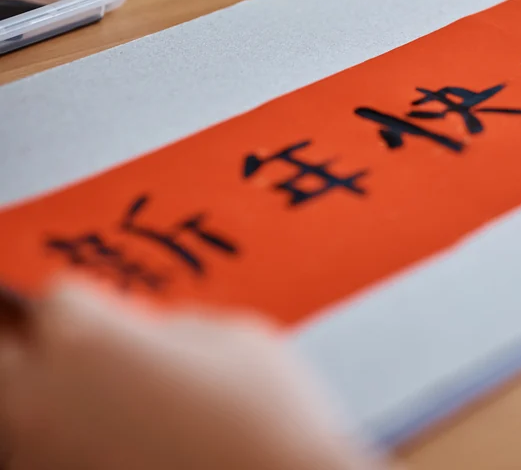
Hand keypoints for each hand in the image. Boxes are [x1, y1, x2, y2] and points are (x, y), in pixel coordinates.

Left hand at [0, 280, 381, 469]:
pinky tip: (122, 446)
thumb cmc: (264, 418)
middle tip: (94, 355)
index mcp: (84, 338)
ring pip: (19, 410)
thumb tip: (147, 336)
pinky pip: (47, 456)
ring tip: (114, 408)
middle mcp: (43, 396)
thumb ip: (170, 326)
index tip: (120, 313)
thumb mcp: (232, 336)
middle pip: (9, 352)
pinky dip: (73, 447)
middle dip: (47, 347)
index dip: (96, 301)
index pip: (57, 295)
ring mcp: (43, 455)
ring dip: (53, 401)